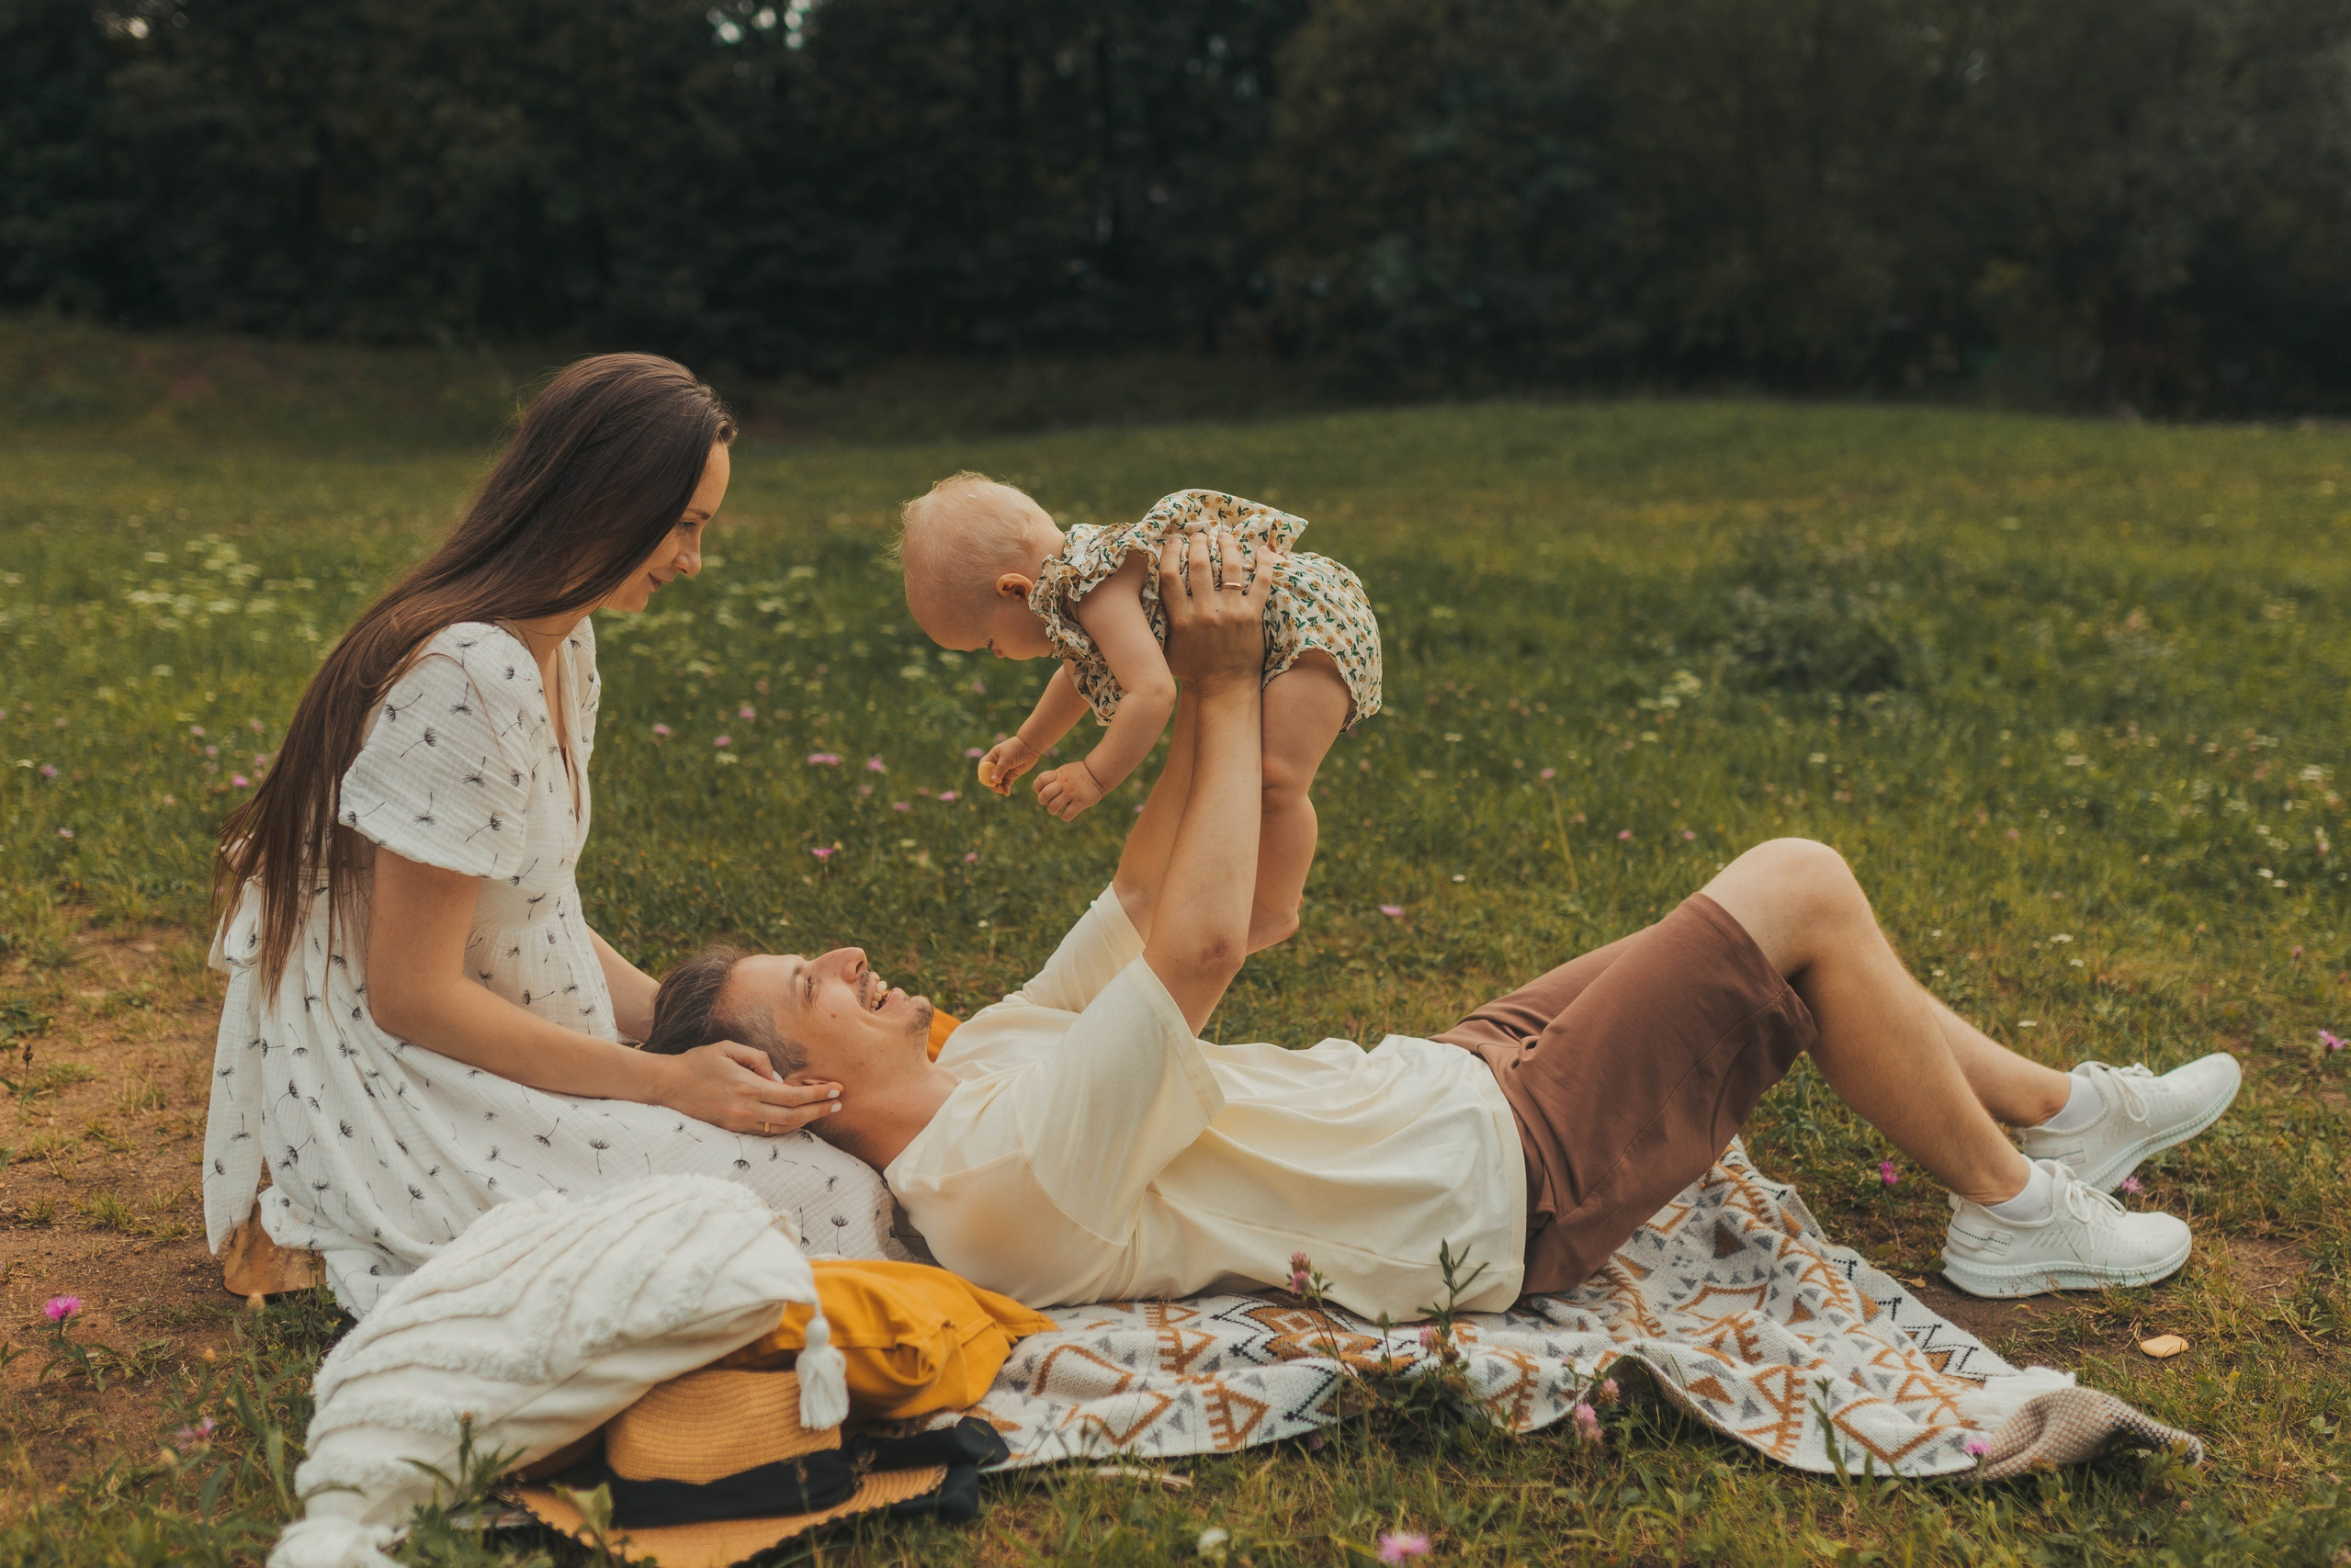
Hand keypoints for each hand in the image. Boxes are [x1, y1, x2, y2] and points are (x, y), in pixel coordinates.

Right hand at [651, 1042, 841, 1134]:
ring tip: (824, 1112)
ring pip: (781, 1130)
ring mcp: (738, 1123)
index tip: (836, 1089)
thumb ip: (758, 1059)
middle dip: (819, 1111)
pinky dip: (786, 1127)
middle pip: (792, 1118)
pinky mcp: (732, 1130)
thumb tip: (777, 1077)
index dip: (817, 1095)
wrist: (668, 1084)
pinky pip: (766, 1132)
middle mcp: (745, 1110)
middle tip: (839, 1104)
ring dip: (806, 1122)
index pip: (792, 1096)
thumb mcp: (729, 1048)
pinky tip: (799, 1118)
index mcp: (747, 1087)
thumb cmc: (699, 1061)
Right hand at [977, 735, 1040, 795]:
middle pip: (989, 777)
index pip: (983, 768)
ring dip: (998, 788)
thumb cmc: (1016, 748)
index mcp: (991, 758)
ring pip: (997, 782)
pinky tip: (1007, 793)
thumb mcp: (1007, 758)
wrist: (1030, 747)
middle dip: (991, 784)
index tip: (989, 781)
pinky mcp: (1010, 775)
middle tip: (997, 788)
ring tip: (1003, 791)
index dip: (984, 775)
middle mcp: (995, 765)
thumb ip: (1000, 769)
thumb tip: (993, 780)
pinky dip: (1005, 789)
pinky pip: (1005, 784)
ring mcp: (1003, 771)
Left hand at [1034, 759, 1105, 820]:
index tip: (1042, 790)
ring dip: (1053, 810)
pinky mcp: (1081, 802)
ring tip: (1059, 808)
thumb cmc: (1077, 774)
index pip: (1040, 780)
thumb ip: (1051, 780)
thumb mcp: (1063, 771)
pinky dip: (1065, 816)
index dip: (1037, 788)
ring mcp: (1072, 793)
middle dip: (1043, 801)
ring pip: (1053, 807)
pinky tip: (1069, 811)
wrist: (1097, 774)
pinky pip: (1067, 815)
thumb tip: (1041, 795)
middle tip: (1049, 801)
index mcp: (1057, 775)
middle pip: (1044, 795)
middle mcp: (1063, 784)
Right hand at [1158, 525, 1268, 689]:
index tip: (1174, 540)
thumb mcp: (1166, 648)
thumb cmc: (1192, 670)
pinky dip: (1263, 562)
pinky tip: (1260, 550)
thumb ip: (1157, 623)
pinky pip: (1261, 582)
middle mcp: (1205, 612)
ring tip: (1223, 535)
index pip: (1169, 575)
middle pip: (1199, 564)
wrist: (1225, 689)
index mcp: (1181, 619)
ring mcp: (1232, 613)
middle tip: (1199, 533)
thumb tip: (1141, 596)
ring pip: (1230, 567)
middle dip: (1198, 542)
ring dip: (1227, 545)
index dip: (1170, 552)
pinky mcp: (1253, 616)